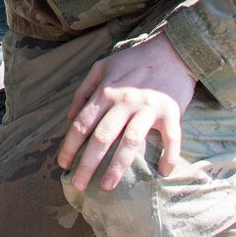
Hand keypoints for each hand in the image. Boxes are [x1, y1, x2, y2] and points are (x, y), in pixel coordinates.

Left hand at [56, 33, 197, 191]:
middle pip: (102, 137)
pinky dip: (168, 157)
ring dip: (118, 166)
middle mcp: (125, 101)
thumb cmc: (134, 60)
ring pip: (130, 142)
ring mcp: (148, 107)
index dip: (70, 146)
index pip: (82, 123)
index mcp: (106, 91)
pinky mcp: (171, 112)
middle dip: (87, 163)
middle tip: (78, 185)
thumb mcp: (102, 67)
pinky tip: (162, 173)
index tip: (63, 164)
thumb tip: (69, 117)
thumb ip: (83, 90)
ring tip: (107, 186)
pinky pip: (171, 139)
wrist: (172, 50)